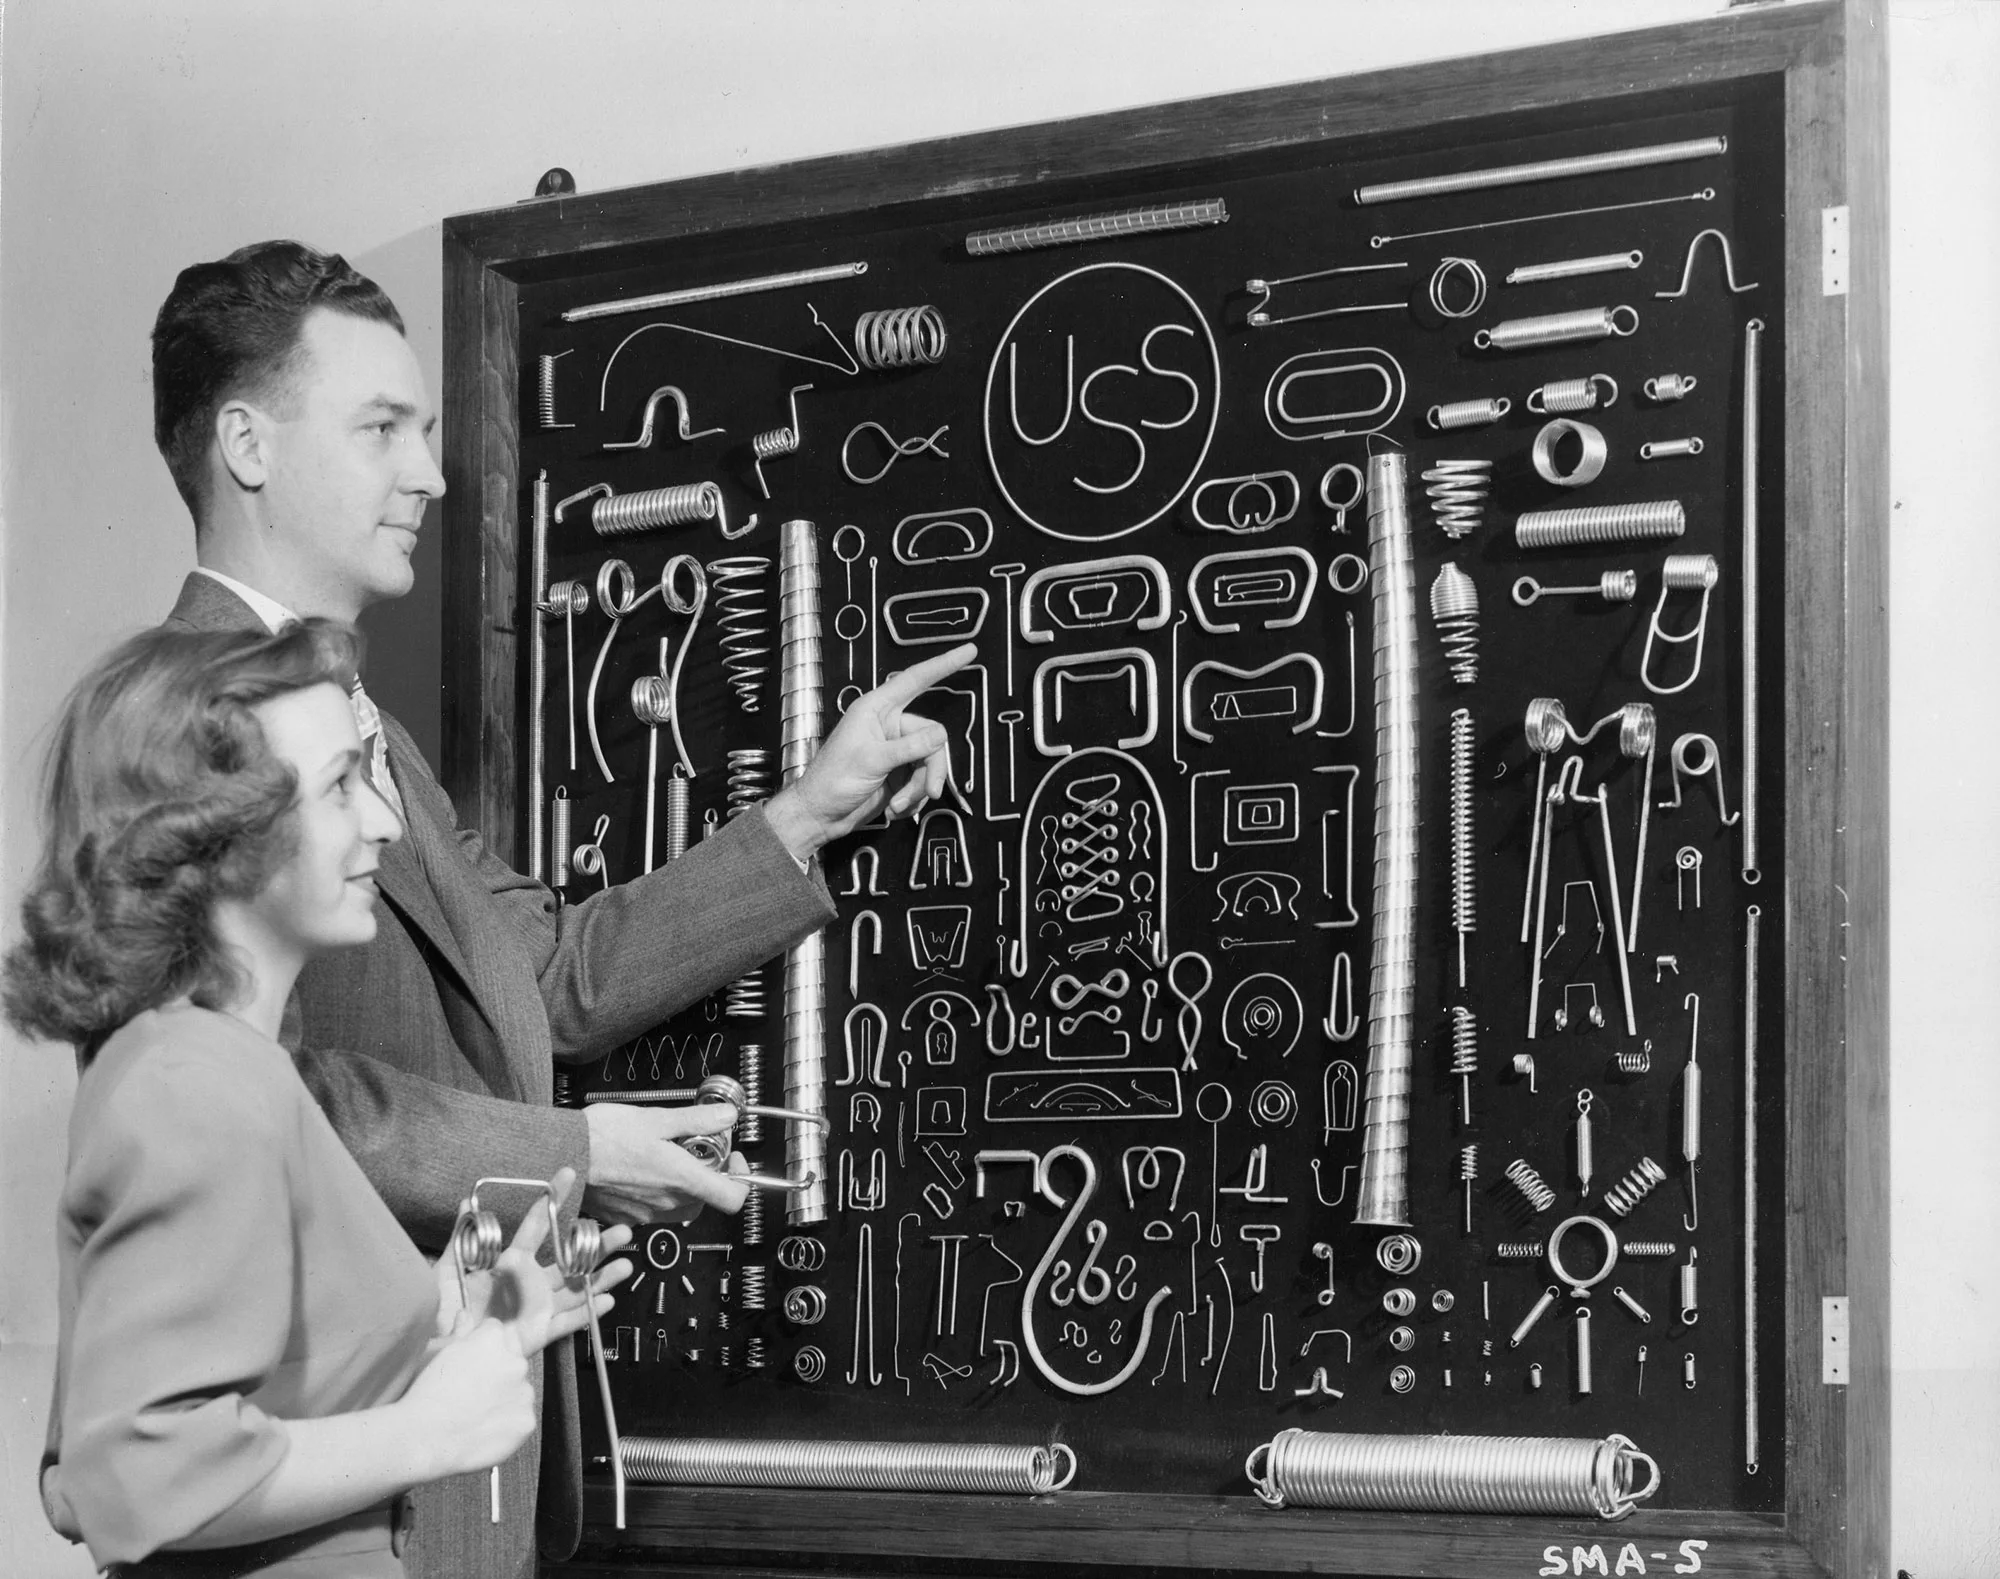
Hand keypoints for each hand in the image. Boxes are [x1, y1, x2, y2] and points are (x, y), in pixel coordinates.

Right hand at [399, 1316, 535, 1480]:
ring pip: (520, 1389)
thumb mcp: (436, 1354)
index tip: (467, 1365)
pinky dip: (508, 1424)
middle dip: (498, 1370)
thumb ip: (459, 1331)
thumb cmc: (424, 1395)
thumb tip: (466, 1314)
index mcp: (493, 1339)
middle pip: (513, 1359)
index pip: (496, 1332)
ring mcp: (524, 1393)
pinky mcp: (526, 1421)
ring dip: (506, 1397)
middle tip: (471, 1391)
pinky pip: (521, 1417)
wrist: (422, 1440)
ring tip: (475, 1414)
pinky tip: (483, 1430)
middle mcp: (515, 1361)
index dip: (480, 1347)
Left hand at [438, 1168, 633, 1355]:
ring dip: (601, 1278)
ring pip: (576, 1290)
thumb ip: (461, 1239)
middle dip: (596, 1245)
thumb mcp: (448, 1270)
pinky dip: (587, 1314)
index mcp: (509, 1264)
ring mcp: (535, 1308)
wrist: (438, 1351)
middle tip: (622, 1231)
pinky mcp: (536, 1334)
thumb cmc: (442, 1311)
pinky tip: (607, 1301)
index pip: (536, 1226)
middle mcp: (528, 1284)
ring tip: (626, 1266)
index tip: (567, 1176)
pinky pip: (566, 1324)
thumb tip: (464, 1204)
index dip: (552, 1201)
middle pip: (569, 1261)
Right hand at [581, 1101, 751, 1224]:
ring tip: (664, 1155)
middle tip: (693, 1147)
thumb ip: (696, 1119)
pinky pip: (654, 1210)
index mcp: (680, 1178)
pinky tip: (642, 1169)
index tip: (732, 1159)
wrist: (559, 1155)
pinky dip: (657, 1192)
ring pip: (681, 1205)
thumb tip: (727, 1117)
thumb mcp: (656, 1117)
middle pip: (706, 1198)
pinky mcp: (626, 1218)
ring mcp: (645, 1214)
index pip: (733, 1197)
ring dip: (682, 1183)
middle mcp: (666, 1203)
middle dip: (706, 1173)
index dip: (742, 1179)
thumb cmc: (601, 1137)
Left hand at [763, 643, 976, 859]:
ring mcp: (895, 751)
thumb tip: (940, 734)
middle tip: (928, 790)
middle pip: (932, 737)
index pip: (915, 679)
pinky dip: (913, 797)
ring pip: (929, 762)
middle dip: (931, 768)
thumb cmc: (831, 780)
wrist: (820, 815)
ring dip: (919, 788)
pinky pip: (922, 780)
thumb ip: (909, 747)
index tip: (968, 651)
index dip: (943, 664)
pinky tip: (896, 807)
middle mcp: (888, 726)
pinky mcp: (899, 773)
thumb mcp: (872, 760)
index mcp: (876, 709)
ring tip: (900, 804)